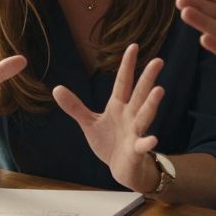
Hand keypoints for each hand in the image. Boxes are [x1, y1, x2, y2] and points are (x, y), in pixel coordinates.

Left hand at [53, 44, 163, 192]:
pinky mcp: (136, 150)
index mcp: (118, 106)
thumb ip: (75, 106)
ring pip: (144, 115)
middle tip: (158, 61)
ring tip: (159, 90)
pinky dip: (147, 143)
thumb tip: (56, 88)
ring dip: (151, 104)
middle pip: (139, 93)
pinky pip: (142, 145)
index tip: (133, 46)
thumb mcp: (89, 123)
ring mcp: (135, 132)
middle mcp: (130, 115)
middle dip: (148, 78)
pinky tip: (153, 139)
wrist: (121, 169)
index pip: (123, 82)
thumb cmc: (109, 142)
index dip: (127, 65)